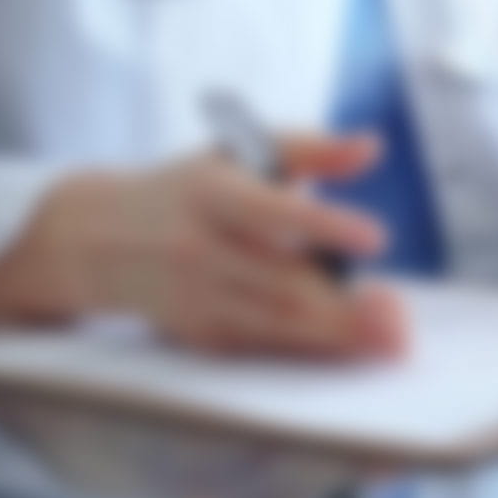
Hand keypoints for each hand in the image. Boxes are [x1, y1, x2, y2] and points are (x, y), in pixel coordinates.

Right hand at [0, 135, 406, 358]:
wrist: (98, 239)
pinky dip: (311, 350)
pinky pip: (264, 348)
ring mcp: (198, 299)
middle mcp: (200, 250)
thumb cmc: (192, 188)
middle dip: (344, 306)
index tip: (378, 237)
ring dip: (337, 336)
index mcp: (211, 194)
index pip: (269, 210)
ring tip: (390, 339)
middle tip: (399, 316)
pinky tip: (355, 349)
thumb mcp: (239, 152)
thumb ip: (310, 148)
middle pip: (279, 283)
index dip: (323, 224)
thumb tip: (373, 147)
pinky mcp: (202, 335)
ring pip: (274, 324)